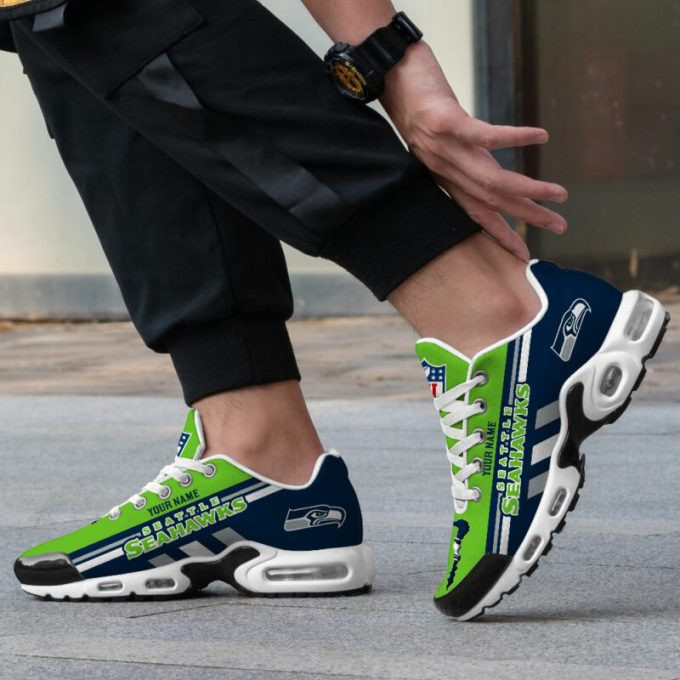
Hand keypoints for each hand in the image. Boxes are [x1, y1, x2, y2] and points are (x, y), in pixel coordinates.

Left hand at [381, 43, 566, 260]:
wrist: (391, 74)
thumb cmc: (418, 105)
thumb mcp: (440, 140)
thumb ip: (463, 160)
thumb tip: (489, 175)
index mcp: (444, 176)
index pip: (475, 213)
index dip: (499, 235)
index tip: (523, 254)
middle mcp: (443, 169)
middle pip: (489, 201)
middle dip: (525, 217)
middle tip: (560, 226)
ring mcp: (443, 148)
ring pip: (490, 179)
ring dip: (527, 190)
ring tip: (559, 194)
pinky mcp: (446, 121)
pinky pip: (484, 136)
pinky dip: (513, 139)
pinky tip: (540, 137)